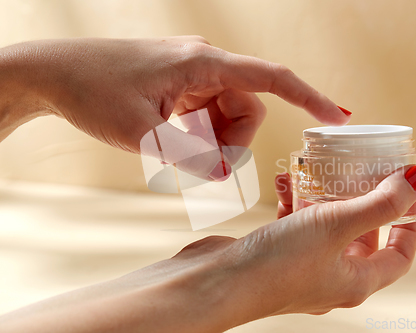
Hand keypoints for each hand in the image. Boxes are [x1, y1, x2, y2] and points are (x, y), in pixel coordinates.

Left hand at [0, 37, 350, 177]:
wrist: (53, 73)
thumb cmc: (92, 91)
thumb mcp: (143, 135)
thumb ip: (190, 158)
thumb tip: (222, 173)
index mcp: (203, 63)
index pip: (272, 78)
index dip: (311, 98)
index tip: (339, 117)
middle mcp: (203, 62)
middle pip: (248, 107)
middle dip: (234, 142)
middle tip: (207, 168)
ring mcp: (191, 72)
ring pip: (227, 112)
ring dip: (214, 140)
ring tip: (180, 153)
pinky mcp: (179, 83)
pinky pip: (206, 111)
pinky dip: (199, 133)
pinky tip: (174, 141)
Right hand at [0, 166, 415, 332]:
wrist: (216, 284)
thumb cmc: (277, 264)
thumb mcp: (335, 226)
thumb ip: (379, 204)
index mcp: (355, 281)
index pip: (399, 254)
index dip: (410, 222)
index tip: (410, 191)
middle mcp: (332, 278)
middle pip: (362, 236)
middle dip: (364, 201)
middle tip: (364, 169)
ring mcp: (303, 267)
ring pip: (325, 227)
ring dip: (325, 196)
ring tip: (321, 167)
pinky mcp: (277, 254)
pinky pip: (296, 225)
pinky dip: (295, 201)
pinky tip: (284, 180)